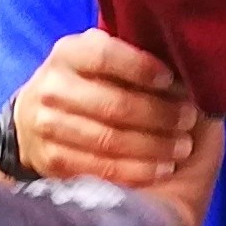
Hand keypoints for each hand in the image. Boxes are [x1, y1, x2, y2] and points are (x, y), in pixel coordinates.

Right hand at [4, 28, 207, 193]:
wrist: (37, 119)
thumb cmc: (89, 84)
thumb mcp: (102, 60)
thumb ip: (133, 55)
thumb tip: (181, 61)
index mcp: (68, 54)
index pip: (105, 56)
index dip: (141, 68)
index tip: (171, 78)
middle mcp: (52, 88)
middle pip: (112, 104)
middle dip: (158, 114)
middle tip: (188, 119)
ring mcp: (47, 126)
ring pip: (109, 140)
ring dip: (153, 146)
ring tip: (182, 147)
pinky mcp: (52, 161)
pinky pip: (101, 169)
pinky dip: (137, 171)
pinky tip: (162, 168)